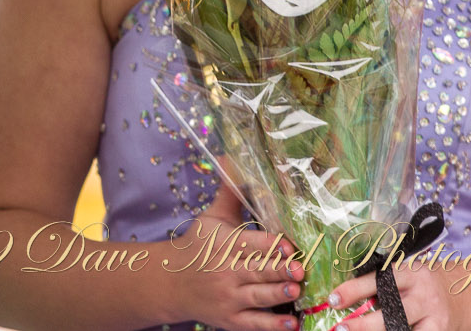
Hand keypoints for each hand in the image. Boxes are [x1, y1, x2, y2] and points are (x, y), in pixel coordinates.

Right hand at [157, 183, 304, 330]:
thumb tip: (231, 157)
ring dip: (278, 294)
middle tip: (300, 269)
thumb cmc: (197, 245)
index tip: (289, 245)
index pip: (249, 243)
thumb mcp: (211, 218)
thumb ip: (229, 192)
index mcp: (223, 244)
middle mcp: (225, 271)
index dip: (269, 244)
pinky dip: (272, 325)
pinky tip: (291, 324)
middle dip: (279, 270)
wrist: (170, 282)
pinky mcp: (231, 319)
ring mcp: (228, 297)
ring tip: (296, 290)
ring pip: (257, 296)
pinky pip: (254, 323)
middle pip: (256, 270)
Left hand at [327, 264, 449, 330]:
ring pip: (403, 330)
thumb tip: (346, 301)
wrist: (467, 294)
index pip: (378, 280)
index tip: (332, 300)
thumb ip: (385, 286)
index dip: (353, 290)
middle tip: (342, 328)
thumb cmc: (425, 285)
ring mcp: (435, 316)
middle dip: (365, 324)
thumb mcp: (408, 277)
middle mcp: (424, 294)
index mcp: (410, 272)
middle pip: (392, 310)